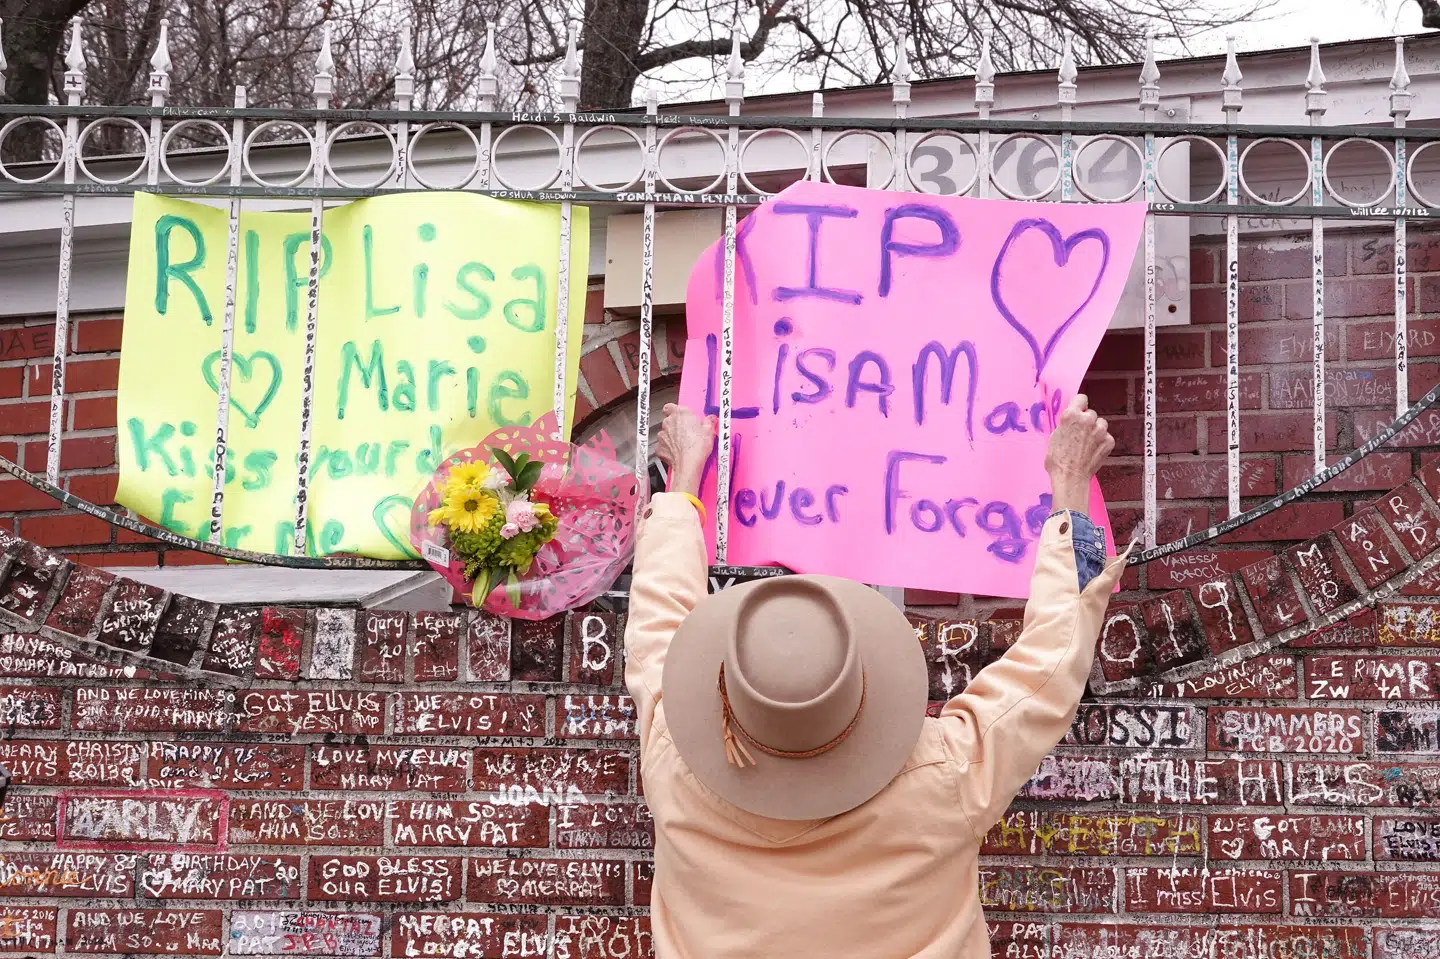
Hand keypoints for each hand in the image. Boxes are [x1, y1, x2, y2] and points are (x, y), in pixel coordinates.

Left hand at [657, 404, 715, 495]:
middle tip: (687, 432)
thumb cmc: (698, 446)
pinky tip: (678, 452)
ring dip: (672, 437)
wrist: (688, 464)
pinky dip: (669, 449)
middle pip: (669, 420)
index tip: (682, 416)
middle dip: (676, 425)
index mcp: (680, 414)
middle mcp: (668, 422)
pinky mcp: (659, 448)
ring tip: (684, 444)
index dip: (674, 411)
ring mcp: (662, 435)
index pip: (670, 406)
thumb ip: (709, 422)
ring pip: (666, 433)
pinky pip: (664, 446)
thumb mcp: (709, 431)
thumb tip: (711, 419)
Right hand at [1044, 394, 1113, 514]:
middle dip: (1087, 421)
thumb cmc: (1057, 459)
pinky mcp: (1109, 441)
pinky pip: (1106, 437)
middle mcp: (1087, 419)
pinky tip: (1092, 451)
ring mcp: (1100, 430)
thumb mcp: (1055, 436)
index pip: (1081, 398)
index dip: (1079, 406)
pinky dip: (1101, 443)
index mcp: (1071, 415)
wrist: (1070, 477)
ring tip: (1087, 444)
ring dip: (1096, 430)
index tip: (1079, 411)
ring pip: (1101, 424)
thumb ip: (1066, 424)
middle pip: (1091, 413)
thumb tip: (1072, 421)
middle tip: (1080, 434)